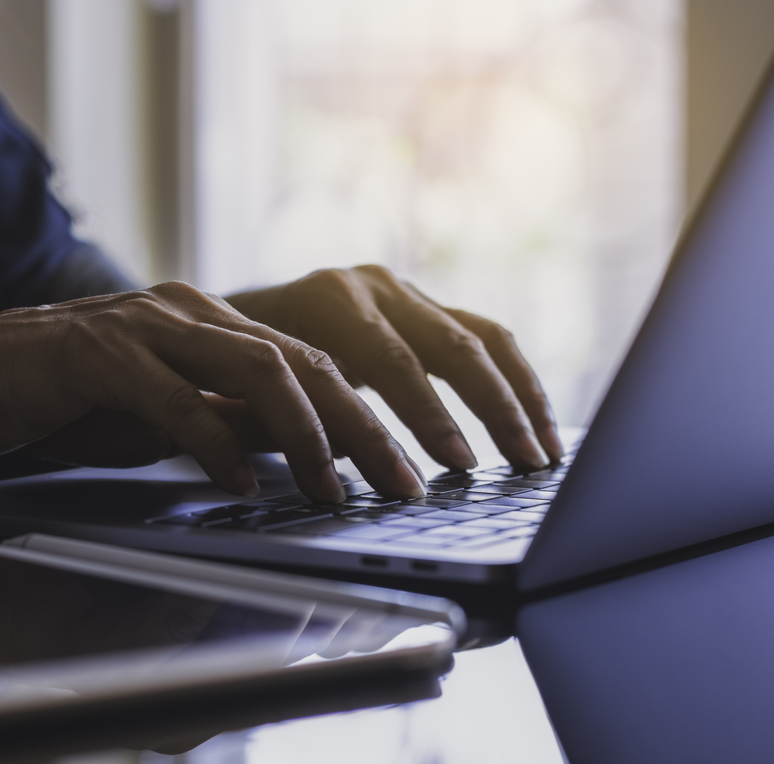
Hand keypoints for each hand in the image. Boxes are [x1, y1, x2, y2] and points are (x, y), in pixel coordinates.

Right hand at [0, 282, 425, 501]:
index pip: (311, 361)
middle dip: (362, 426)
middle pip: (302, 361)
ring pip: (255, 368)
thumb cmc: (65, 397)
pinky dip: (215, 442)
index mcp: (208, 320)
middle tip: (404, 482)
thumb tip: (297, 449)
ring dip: (307, 433)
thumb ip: (226, 418)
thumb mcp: (163, 411)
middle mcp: (187, 312)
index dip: (367, 416)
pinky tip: (241, 482)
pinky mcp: (98, 354)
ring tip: (336, 487)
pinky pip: (175, 399)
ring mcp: (144, 326)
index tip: (406, 468)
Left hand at [227, 265, 561, 470]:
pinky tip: (537, 429)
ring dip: (521, 398)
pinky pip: (486, 341)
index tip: (456, 468)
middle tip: (522, 465)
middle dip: (494, 410)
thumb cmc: (231, 368)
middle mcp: (372, 286)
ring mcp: (404, 293)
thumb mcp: (248, 392)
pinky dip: (515, 385)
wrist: (227, 321)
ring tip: (546, 455)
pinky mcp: (425, 309)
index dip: (427, 417)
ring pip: (483, 338)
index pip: (391, 361)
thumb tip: (351, 464)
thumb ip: (295, 421)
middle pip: (452, 344)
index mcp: (326, 300)